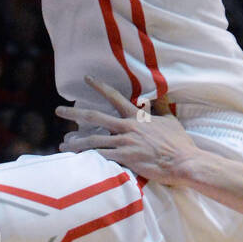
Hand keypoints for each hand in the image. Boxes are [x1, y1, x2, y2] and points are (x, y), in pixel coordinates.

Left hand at [55, 77, 199, 184]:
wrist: (183, 162)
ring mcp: (125, 143)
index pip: (115, 96)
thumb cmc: (179, 143)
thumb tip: (160, 96)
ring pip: (93, 140)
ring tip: (62, 145)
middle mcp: (128, 127)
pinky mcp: (125, 159)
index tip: (86, 79)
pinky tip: (77, 160)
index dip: (99, 86)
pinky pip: (101, 157)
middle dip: (74, 113)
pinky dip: (88, 158)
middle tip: (59, 110)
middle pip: (94, 117)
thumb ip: (161, 109)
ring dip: (75, 143)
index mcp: (137, 117)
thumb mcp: (170, 121)